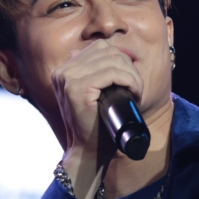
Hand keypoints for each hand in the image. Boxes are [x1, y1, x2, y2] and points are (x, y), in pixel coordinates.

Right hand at [50, 40, 142, 198]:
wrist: (88, 151)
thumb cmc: (97, 124)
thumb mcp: (95, 94)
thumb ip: (97, 73)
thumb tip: (119, 54)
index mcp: (64, 70)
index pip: (99, 48)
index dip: (121, 56)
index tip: (133, 74)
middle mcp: (62, 71)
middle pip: (106, 50)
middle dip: (128, 65)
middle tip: (136, 87)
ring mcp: (67, 78)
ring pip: (111, 60)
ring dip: (131, 74)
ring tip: (136, 90)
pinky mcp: (76, 88)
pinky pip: (111, 73)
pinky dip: (128, 80)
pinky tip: (133, 91)